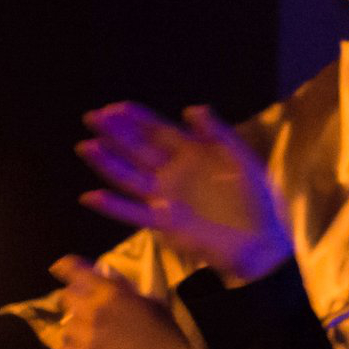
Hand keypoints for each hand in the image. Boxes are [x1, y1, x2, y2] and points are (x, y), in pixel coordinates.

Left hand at [49, 256, 199, 348]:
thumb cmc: (168, 335)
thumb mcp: (152, 303)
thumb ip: (127, 293)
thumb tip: (111, 287)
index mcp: (112, 293)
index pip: (77, 272)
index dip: (66, 267)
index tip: (60, 267)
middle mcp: (94, 311)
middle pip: (66, 298)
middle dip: (74, 300)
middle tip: (84, 307)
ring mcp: (87, 337)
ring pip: (66, 326)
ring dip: (76, 327)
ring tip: (87, 334)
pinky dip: (70, 348)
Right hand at [76, 102, 289, 283]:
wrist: (261, 241)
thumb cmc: (255, 199)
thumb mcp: (240, 159)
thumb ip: (218, 133)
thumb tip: (192, 108)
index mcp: (191, 154)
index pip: (158, 131)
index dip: (138, 119)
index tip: (115, 107)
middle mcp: (172, 173)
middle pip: (137, 150)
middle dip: (115, 133)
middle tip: (92, 117)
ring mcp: (165, 198)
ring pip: (129, 178)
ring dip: (107, 163)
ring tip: (87, 146)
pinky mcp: (163, 223)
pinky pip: (133, 213)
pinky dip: (112, 206)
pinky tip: (91, 196)